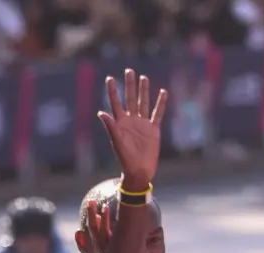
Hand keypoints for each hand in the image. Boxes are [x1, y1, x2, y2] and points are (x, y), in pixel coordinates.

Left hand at [99, 69, 166, 189]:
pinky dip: (161, 104)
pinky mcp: (153, 130)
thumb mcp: (116, 142)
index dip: (113, 91)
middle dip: (129, 85)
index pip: (116, 103)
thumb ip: (110, 127)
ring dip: (143, 91)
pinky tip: (163, 93)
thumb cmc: (125, 159)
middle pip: (130, 99)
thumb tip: (101, 112)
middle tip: (129, 70)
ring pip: (143, 103)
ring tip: (143, 78)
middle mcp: (131, 121)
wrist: (139, 171)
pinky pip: (158, 114)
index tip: (110, 78)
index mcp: (120, 123)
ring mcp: (143, 124)